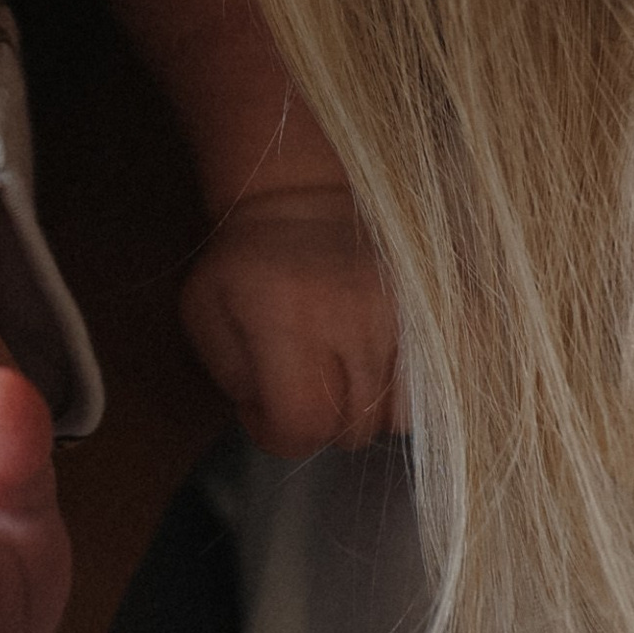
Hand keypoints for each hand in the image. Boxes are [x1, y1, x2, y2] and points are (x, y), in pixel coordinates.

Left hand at [178, 190, 405, 457]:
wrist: (301, 199)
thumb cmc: (244, 265)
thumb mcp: (204, 311)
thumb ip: (230, 376)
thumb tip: (270, 415)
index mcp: (288, 316)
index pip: (301, 423)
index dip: (277, 434)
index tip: (262, 409)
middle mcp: (352, 316)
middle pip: (351, 427)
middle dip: (317, 425)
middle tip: (297, 391)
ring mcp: (399, 313)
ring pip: (395, 416)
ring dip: (361, 414)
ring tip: (335, 382)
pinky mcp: (429, 310)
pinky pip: (429, 389)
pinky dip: (402, 398)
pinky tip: (371, 374)